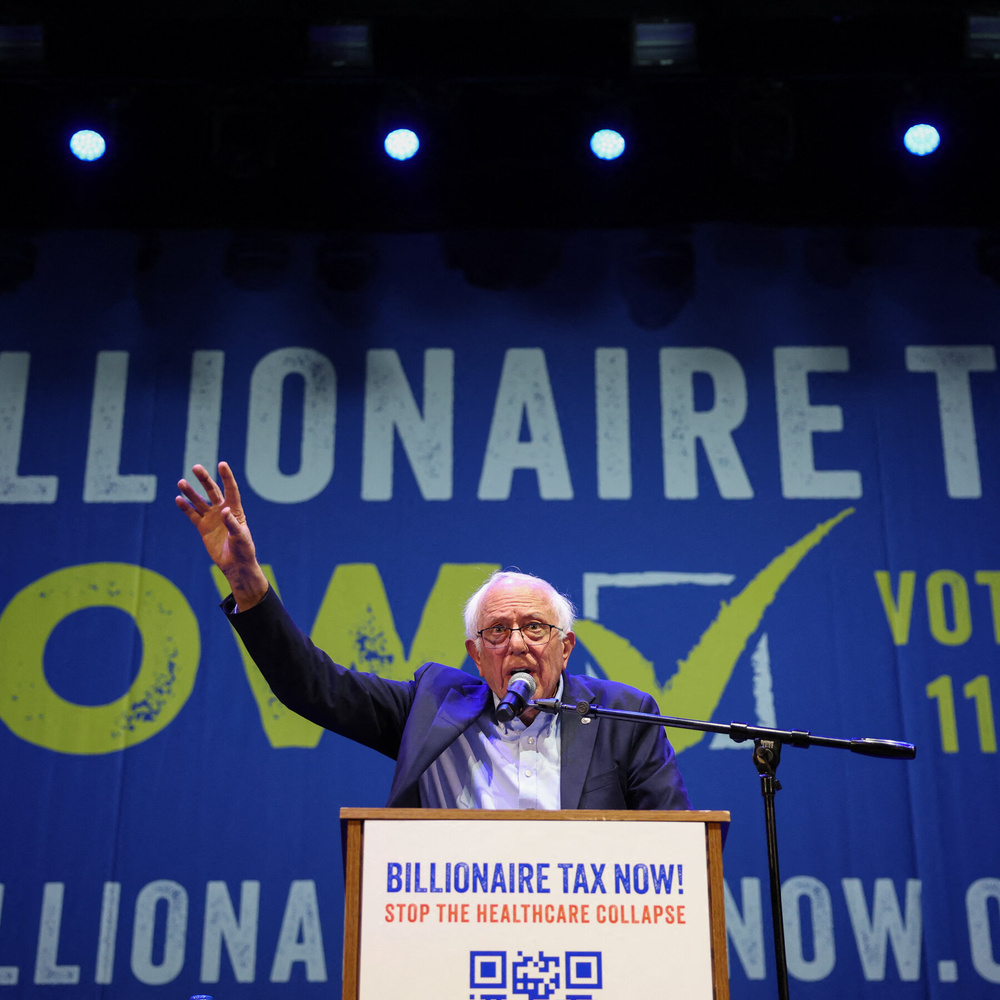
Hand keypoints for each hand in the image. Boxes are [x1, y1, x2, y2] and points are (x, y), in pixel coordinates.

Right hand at [175, 462, 268, 609]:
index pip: (231, 490)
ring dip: (191, 492)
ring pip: (199, 501)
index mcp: (236, 510)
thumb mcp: (241, 537)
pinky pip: (192, 515)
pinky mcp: (203, 527)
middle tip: (196, 467)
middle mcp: (223, 510)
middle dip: (205, 479)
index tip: (222, 464)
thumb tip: (224, 510)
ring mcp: (212, 518)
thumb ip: (232, 524)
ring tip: (181, 482)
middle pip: (212, 491)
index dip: (226, 477)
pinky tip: (178, 499)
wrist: (235, 565)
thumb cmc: (244, 550)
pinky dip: (185, 507)